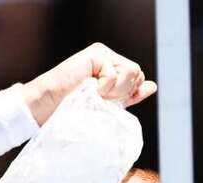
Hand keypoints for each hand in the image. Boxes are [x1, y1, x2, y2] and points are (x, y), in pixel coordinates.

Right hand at [23, 42, 157, 125]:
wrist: (50, 107)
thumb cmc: (75, 108)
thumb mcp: (109, 104)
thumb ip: (130, 94)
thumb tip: (153, 85)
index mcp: (112, 66)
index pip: (137, 76)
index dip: (130, 92)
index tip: (111, 101)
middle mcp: (108, 57)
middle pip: (137, 72)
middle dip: (123, 91)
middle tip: (101, 97)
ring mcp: (101, 53)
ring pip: (132, 71)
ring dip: (116, 89)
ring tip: (97, 92)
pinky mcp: (95, 54)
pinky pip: (115, 73)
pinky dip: (105, 86)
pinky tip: (89, 86)